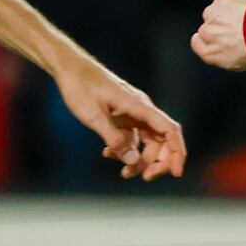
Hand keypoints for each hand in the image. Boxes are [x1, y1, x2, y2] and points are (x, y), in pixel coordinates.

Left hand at [55, 64, 186, 180]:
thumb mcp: (94, 116)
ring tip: (124, 173)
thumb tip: (133, 162)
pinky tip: (108, 154)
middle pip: (162, 140)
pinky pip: (133, 138)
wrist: (69, 69)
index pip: (169, 130)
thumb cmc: (80, 86)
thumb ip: (115, 139)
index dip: (177, 152)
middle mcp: (142, 110)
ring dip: (140, 160)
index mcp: (140, 106)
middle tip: (144, 177)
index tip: (175, 173)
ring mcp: (134, 114)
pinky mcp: (123, 117)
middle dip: (157, 162)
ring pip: (148, 142)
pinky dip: (125, 150)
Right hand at [193, 0, 245, 70]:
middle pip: (207, 26)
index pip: (198, 43)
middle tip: (240, 28)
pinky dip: (237, 0)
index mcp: (209, 53)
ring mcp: (213, 14)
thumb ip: (226, 53)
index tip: (222, 38)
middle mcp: (207, 33)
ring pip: (215, 11)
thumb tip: (231, 47)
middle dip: (220, 26)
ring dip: (227, 13)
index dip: (211, 38)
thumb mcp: (239, 63)